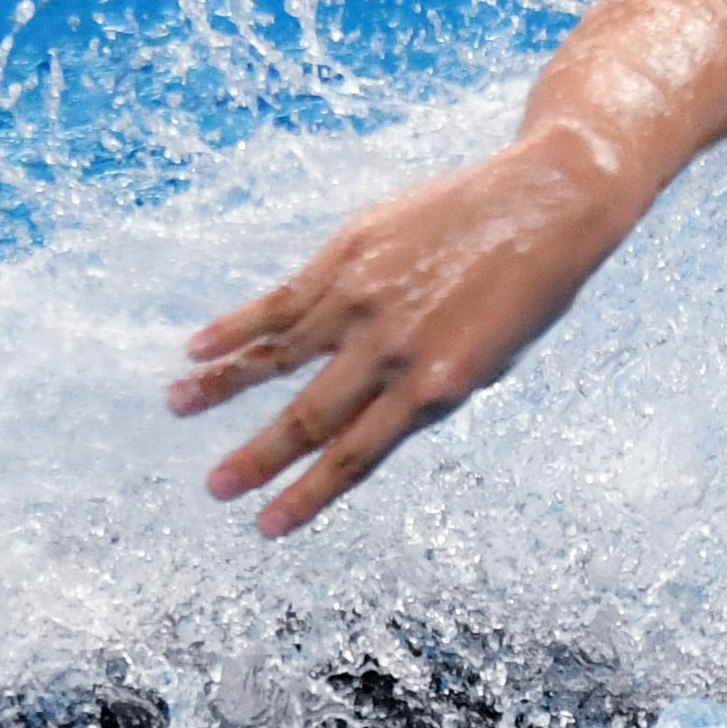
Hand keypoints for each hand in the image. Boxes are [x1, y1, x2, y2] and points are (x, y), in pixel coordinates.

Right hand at [169, 132, 633, 536]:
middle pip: (311, 417)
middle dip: (259, 458)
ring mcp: (365, 299)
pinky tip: (199, 345)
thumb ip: (431, 387)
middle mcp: (394, 350)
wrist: (549, 200)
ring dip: (222, 384)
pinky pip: (283, 298)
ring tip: (177, 407)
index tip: (267, 527)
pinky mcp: (350, 253)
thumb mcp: (493, 357)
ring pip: (279, 355)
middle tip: (214, 487)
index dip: (308, 495)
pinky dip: (238, 324)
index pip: (357, 456)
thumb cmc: (531, 288)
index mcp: (438, 386)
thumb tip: (377, 412)